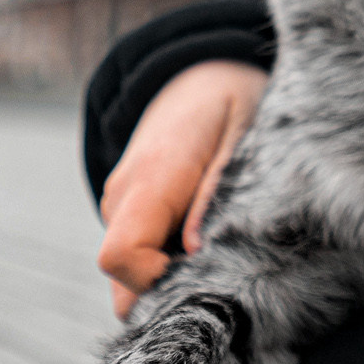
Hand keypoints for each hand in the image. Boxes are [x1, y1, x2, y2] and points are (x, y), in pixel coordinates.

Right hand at [96, 60, 267, 317]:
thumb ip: (217, 189)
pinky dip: (167, 263)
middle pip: (120, 279)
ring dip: (170, 276)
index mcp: (151, 179)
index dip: (155, 280)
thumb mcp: (242, 133)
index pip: (120, 256)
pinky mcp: (128, 212)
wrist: (200, 72)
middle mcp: (123, 197)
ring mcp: (120, 205)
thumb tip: (194, 251)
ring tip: (218, 245)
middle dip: (165, 291)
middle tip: (221, 266)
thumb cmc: (232, 100)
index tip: (204, 267)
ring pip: (128, 274)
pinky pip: (138, 257)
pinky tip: (205, 241)